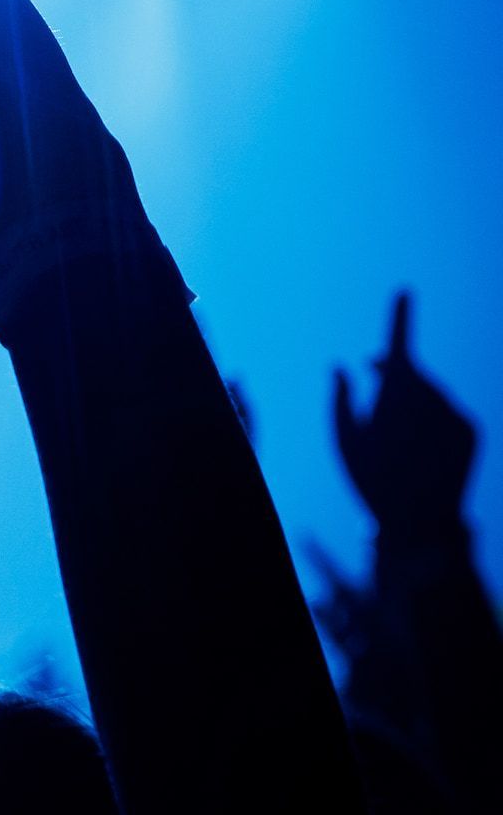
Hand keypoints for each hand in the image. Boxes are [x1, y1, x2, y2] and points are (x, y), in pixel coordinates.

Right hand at [331, 292, 478, 544]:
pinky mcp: (473, 429)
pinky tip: (421, 450)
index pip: (397, 342)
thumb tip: (342, 367)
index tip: (405, 291)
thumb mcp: (343, 439)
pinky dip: (435, 421)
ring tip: (397, 438)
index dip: (400, 314)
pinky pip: (450, 413)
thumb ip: (341, 397)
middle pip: (410, 372)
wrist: (421, 523)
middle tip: (369, 378)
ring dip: (413, 402)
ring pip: (431, 395)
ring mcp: (456, 411)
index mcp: (396, 391)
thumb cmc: (371, 480)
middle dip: (392, 374)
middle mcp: (431, 394)